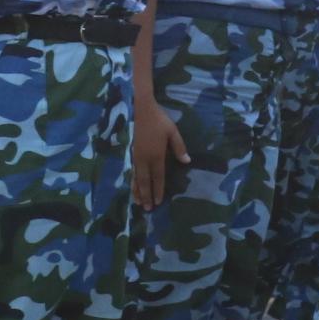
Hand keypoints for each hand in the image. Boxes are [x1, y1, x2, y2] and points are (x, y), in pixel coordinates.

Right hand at [132, 95, 189, 210]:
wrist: (140, 110)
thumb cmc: (159, 121)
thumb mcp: (172, 132)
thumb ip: (179, 147)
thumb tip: (186, 161)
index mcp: (156, 155)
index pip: (158, 177)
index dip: (158, 190)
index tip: (159, 201)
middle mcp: (144, 159)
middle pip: (145, 181)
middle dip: (146, 195)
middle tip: (147, 209)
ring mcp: (136, 157)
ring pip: (136, 178)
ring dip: (137, 191)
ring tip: (138, 203)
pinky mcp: (131, 153)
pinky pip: (132, 172)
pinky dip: (132, 182)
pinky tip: (133, 187)